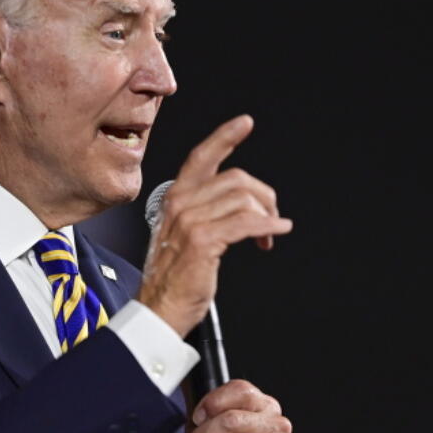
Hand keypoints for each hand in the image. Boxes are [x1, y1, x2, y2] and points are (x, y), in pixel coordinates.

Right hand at [136, 115, 292, 337]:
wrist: (157, 309)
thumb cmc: (173, 278)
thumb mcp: (183, 234)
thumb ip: (204, 211)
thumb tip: (243, 203)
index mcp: (176, 198)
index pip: (202, 158)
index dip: (225, 137)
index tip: (245, 123)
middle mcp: (181, 203)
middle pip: (236, 178)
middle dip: (264, 196)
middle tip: (272, 217)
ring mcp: (190, 221)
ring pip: (244, 199)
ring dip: (267, 217)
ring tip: (268, 235)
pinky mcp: (203, 240)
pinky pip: (246, 222)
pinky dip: (268, 227)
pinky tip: (275, 234)